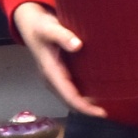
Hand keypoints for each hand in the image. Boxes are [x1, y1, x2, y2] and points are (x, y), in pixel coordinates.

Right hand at [11, 2, 104, 118]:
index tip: (100, 113)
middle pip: (69, 99)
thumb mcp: (50, 28)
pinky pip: (71, 87)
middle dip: (86, 109)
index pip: (68, 95)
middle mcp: (51, 77)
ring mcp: (55, 76)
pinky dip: (83, 93)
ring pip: (70, 95)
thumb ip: (63, 36)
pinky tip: (97, 91)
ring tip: (104, 106)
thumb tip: (78, 45)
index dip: (83, 106)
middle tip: (106, 113)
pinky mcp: (59, 71)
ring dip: (85, 102)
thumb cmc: (41, 26)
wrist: (31, 24)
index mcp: (50, 71)